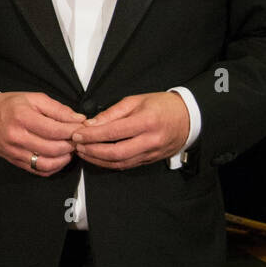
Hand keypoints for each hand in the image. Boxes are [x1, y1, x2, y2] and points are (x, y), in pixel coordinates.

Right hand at [0, 90, 84, 174]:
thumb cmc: (8, 106)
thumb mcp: (33, 98)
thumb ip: (57, 109)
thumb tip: (78, 119)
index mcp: (22, 117)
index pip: (55, 130)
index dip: (73, 131)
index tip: (81, 129)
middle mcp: (17, 136)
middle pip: (54, 148)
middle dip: (72, 145)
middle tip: (78, 139)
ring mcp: (15, 151)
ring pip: (48, 163)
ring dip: (65, 158)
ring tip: (69, 149)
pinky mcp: (15, 161)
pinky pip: (40, 171)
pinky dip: (54, 167)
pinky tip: (58, 157)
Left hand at [71, 92, 190, 168]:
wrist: (189, 118)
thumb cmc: (162, 106)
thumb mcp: (136, 100)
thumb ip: (112, 113)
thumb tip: (91, 123)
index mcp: (146, 122)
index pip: (113, 132)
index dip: (92, 135)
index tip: (77, 133)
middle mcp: (150, 141)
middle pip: (116, 153)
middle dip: (92, 150)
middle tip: (77, 145)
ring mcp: (152, 153)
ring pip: (121, 163)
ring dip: (98, 160)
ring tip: (83, 152)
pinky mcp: (151, 160)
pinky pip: (128, 165)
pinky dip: (110, 163)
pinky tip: (98, 157)